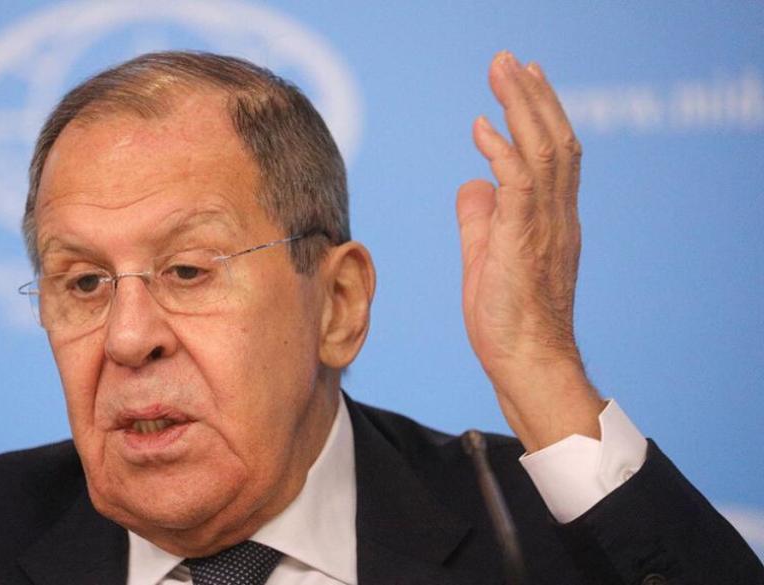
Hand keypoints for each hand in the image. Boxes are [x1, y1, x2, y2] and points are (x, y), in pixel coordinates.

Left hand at [456, 52, 605, 451]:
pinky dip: (502, 154)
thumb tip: (472, 183)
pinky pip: (520, 188)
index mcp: (551, 220)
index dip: (537, 115)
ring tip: (502, 72)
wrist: (527, 366)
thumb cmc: (509, 322)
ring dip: (521, 109)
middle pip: (554, 141)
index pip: (552, 154)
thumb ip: (482, 219)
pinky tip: (481, 128)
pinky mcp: (524, 245)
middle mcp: (556, 217)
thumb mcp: (487, 259)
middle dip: (531, 96)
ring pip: (544, 153)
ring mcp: (544, 229)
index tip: (521, 80)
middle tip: (510, 60)